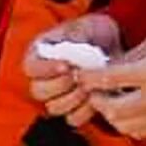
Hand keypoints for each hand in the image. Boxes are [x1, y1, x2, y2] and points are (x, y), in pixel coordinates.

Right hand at [24, 13, 122, 127]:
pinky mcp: (74, 109)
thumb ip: (74, 36)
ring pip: (54, 108)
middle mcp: (43, 78)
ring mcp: (57, 96)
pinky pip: (73, 119)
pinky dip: (86, 110)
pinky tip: (97, 96)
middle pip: (38, 91)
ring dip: (74, 98)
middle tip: (79, 76)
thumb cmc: (95, 32)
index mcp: (38, 55)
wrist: (115, 45)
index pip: (30, 68)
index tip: (66, 65)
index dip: (46, 69)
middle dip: (61, 85)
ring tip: (90, 85)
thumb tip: (69, 49)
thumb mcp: (85, 26)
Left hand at [80, 33, 145, 139]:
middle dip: (96, 100)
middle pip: (112, 109)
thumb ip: (128, 58)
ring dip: (109, 114)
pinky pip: (138, 132)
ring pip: (123, 125)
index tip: (80, 74)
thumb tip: (103, 69)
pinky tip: (126, 110)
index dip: (89, 77)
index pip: (110, 79)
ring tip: (108, 100)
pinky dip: (125, 123)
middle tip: (92, 90)